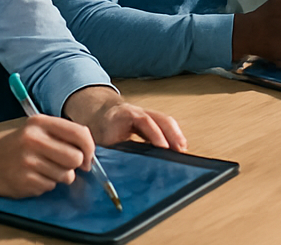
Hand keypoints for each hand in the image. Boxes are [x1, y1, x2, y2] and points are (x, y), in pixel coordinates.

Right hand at [0, 113, 93, 197]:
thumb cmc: (16, 146)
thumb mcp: (36, 130)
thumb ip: (62, 136)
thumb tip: (89, 154)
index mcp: (40, 122)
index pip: (80, 133)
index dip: (89, 148)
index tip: (87, 158)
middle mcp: (33, 140)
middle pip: (75, 158)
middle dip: (74, 166)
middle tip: (63, 165)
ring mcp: (27, 161)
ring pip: (65, 175)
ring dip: (59, 176)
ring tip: (42, 170)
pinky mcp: (23, 181)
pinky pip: (50, 187)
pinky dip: (45, 185)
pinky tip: (31, 177)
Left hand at [63, 86, 187, 152]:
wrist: (98, 114)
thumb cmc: (98, 129)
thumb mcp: (98, 140)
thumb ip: (106, 150)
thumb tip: (109, 167)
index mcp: (123, 115)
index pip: (143, 121)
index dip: (155, 134)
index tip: (163, 147)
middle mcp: (138, 112)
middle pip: (160, 119)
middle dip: (172, 134)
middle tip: (179, 150)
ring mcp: (146, 114)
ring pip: (165, 120)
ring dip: (176, 134)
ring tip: (183, 149)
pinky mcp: (150, 119)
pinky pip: (165, 124)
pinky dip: (173, 134)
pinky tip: (179, 145)